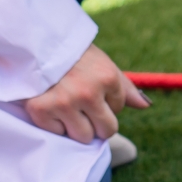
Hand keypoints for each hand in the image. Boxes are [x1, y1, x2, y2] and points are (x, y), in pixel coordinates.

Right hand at [20, 43, 148, 143]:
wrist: (35, 44)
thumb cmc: (73, 55)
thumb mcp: (102, 64)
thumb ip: (125, 87)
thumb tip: (146, 105)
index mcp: (107, 77)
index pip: (119, 109)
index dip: (106, 101)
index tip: (91, 88)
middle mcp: (88, 92)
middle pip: (107, 131)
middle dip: (98, 124)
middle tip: (83, 108)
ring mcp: (64, 103)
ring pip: (83, 137)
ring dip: (77, 127)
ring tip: (67, 107)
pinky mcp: (41, 111)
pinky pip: (58, 134)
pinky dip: (55, 125)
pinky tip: (51, 106)